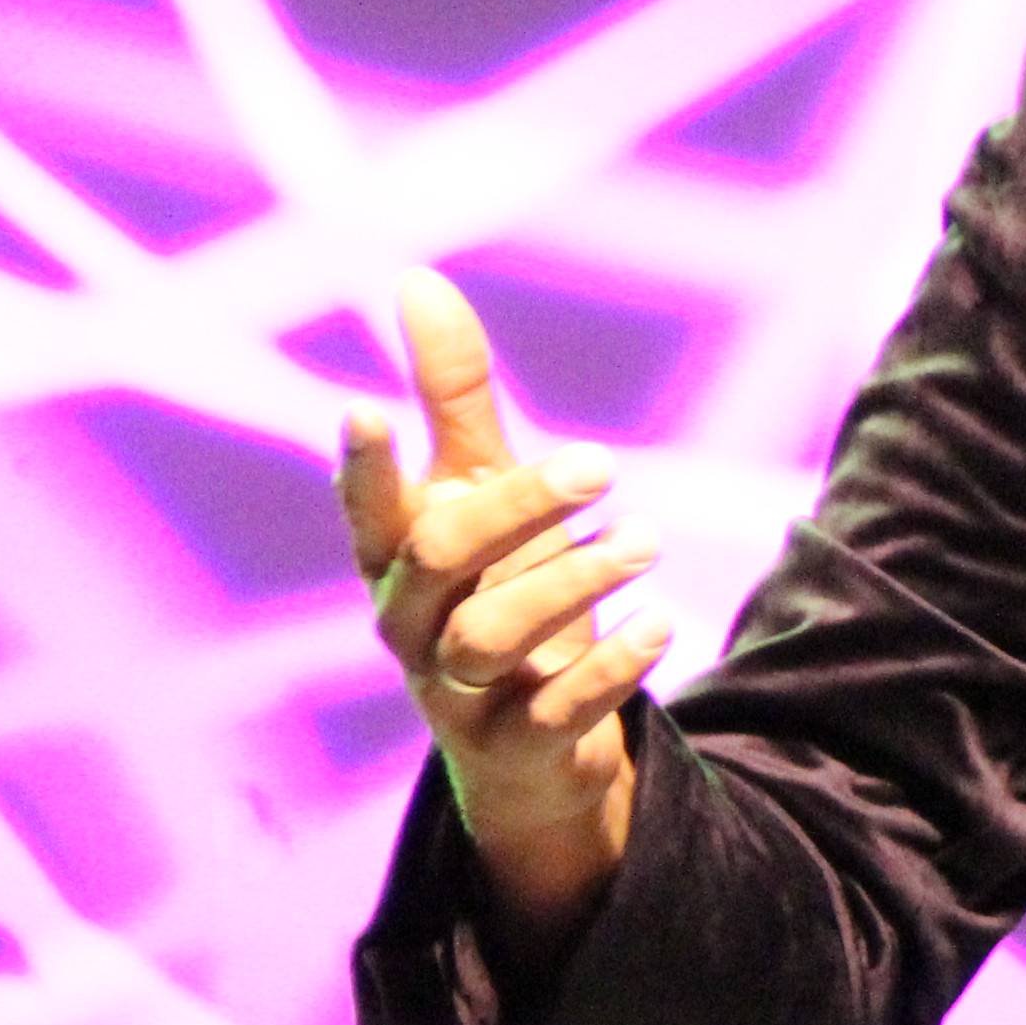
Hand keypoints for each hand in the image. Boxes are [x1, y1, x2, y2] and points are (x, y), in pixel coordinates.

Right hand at [333, 269, 658, 968]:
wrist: (530, 744)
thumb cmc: (496, 588)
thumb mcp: (480, 493)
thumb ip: (452, 398)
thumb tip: (416, 279)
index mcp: (396, 559)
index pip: (365, 512)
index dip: (362, 470)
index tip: (364, 410)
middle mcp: (412, 624)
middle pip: (442, 559)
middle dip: (520, 505)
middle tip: (605, 464)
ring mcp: (458, 692)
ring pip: (493, 636)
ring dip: (575, 580)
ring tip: (645, 540)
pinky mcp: (518, 744)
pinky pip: (558, 709)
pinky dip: (612, 665)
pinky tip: (663, 622)